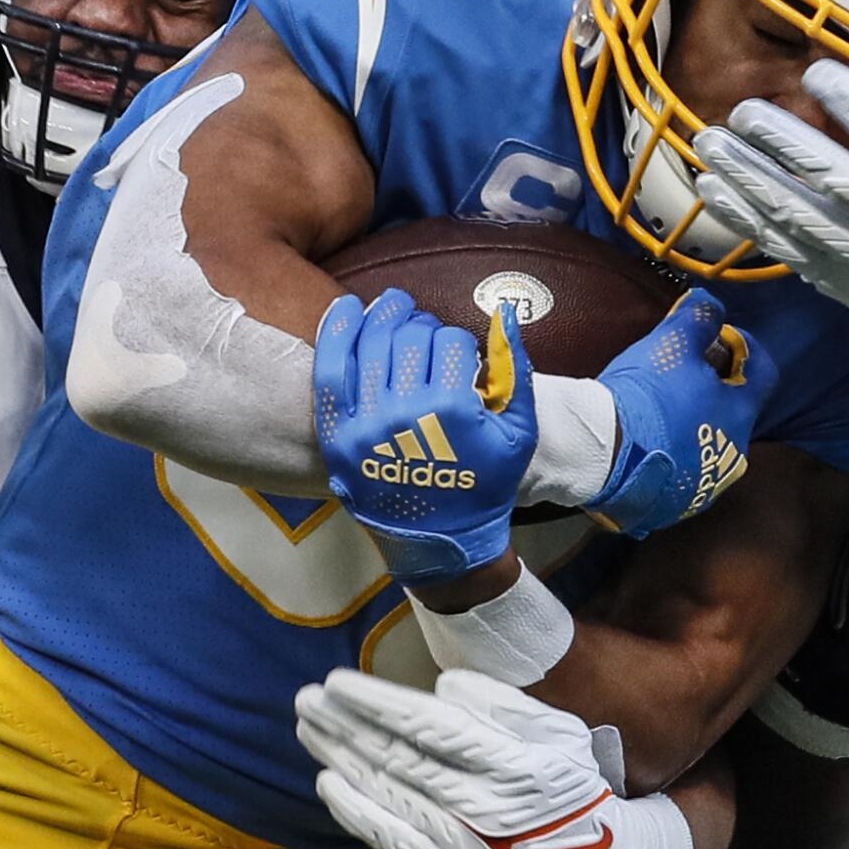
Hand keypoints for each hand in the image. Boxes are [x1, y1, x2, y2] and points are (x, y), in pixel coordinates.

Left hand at [295, 668, 691, 848]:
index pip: (423, 725)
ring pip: (385, 793)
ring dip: (340, 758)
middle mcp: (476, 802)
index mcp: (504, 760)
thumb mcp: (556, 730)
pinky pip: (392, 839)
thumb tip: (444, 687)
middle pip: (393, 756)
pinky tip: (330, 784)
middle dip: (344, 725)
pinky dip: (357, 812)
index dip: (373, 703)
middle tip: (306, 700)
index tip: (337, 682)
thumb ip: (502, 704)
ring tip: (309, 729)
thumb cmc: (576, 785)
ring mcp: (459, 842)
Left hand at [314, 290, 535, 583]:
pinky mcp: (337, 437)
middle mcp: (405, 415)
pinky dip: (336, 333)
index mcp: (452, 412)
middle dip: (421, 326)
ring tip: (392, 306)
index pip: (450, 342)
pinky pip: (329, 372)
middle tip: (425, 332)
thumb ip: (516, 370)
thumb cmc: (485, 485)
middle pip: (408, 338)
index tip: (457, 353)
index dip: (456, 341)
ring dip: (382, 316)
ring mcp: (365, 425)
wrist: (442, 542)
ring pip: (369, 344)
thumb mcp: (519, 433)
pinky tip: (346, 308)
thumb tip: (504, 313)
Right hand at [586, 289, 774, 537]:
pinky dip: (671, 457)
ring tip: (658, 412)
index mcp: (740, 414)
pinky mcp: (676, 505)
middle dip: (713, 390)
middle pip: (733, 412)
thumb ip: (698, 318)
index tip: (715, 339)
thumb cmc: (645, 396)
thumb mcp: (671, 343)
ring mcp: (706, 485)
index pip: (764, 373)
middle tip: (679, 374)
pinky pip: (683, 474)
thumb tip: (711, 304)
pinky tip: (646, 445)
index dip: (742, 349)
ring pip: (709, 445)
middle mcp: (734, 455)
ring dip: (693, 426)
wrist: (600, 452)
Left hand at [691, 59, 848, 376]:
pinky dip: (742, 217)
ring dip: (749, 178)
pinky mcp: (832, 275)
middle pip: (839, 181)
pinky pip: (780, 245)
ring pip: (799, 216)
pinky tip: (711, 186)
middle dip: (786, 144)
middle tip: (745, 110)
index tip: (817, 72)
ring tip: (710, 142)